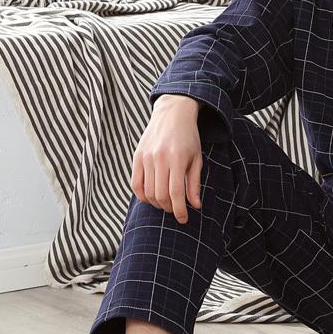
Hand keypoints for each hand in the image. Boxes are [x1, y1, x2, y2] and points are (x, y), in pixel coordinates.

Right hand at [131, 94, 202, 223]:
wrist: (172, 113)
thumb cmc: (189, 137)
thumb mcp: (197, 158)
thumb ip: (194, 183)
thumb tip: (195, 205)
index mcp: (177, 159)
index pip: (176, 193)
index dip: (179, 210)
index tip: (183, 219)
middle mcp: (159, 158)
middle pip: (160, 195)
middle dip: (169, 208)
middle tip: (176, 209)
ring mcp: (146, 157)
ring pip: (147, 192)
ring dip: (156, 203)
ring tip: (166, 203)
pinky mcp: (137, 156)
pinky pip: (135, 183)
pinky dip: (142, 195)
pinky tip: (151, 197)